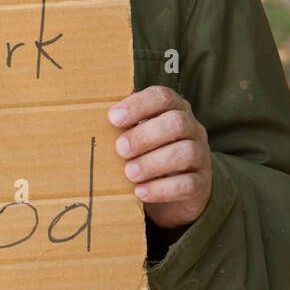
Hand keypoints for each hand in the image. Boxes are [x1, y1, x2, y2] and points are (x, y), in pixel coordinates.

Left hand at [108, 87, 211, 231]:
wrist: (179, 191)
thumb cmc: (150, 154)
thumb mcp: (138, 136)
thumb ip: (123, 128)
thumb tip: (88, 127)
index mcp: (175, 110)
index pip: (163, 97)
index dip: (139, 105)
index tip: (113, 118)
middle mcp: (192, 129)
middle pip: (177, 123)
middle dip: (145, 135)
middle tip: (120, 149)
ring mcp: (201, 156)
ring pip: (186, 152)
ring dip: (153, 163)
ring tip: (129, 173)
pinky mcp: (201, 184)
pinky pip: (188, 184)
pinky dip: (161, 189)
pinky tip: (140, 192)